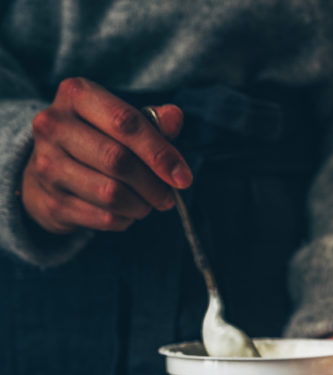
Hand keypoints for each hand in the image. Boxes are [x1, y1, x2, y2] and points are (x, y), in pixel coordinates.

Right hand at [21, 77, 192, 234]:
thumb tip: (175, 118)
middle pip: (118, 161)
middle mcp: (54, 126)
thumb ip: (152, 121)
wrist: (50, 170)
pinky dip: (125, 220)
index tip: (183, 177)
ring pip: (110, 194)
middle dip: (153, 185)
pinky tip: (126, 212)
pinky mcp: (53, 201)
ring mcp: (48, 165)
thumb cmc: (96, 139)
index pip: (125, 123)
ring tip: (147, 204)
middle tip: (168, 197)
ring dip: (140, 206)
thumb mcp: (120, 120)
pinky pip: (103, 217)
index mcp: (76, 95)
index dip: (160, 153)